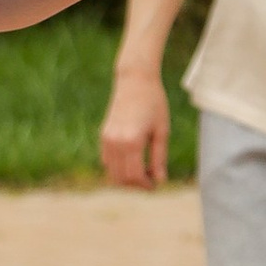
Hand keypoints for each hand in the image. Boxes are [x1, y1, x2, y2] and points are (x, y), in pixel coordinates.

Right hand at [100, 67, 171, 187]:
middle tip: (150, 181)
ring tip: (143, 172)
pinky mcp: (103, 135)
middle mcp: (116, 142)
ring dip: (126, 178)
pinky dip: (117, 168)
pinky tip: (132, 162)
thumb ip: (159, 157)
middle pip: (122, 178)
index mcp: (132, 141)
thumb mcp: (162, 131)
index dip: (146, 185)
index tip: (156, 185)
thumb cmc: (154, 103)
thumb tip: (160, 180)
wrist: (135, 80)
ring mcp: (107, 139)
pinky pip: (107, 161)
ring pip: (112, 172)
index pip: (135, 175)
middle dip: (136, 185)